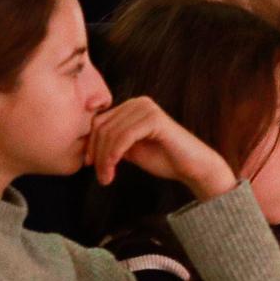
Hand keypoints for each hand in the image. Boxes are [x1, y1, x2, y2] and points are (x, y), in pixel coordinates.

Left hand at [84, 96, 237, 199]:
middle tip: (100, 176)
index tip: (90, 165)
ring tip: (106, 178)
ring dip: (104, 159)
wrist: (193, 167)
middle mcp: (139, 102)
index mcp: (132, 106)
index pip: (99, 121)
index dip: (91, 144)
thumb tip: (86, 147)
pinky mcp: (154, 119)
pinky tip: (112, 172)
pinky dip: (113, 157)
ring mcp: (147, 109)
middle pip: (102, 126)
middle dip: (97, 153)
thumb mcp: (130, 149)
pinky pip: (123, 138)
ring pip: (110, 134)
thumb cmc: (164, 159)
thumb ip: (112, 142)